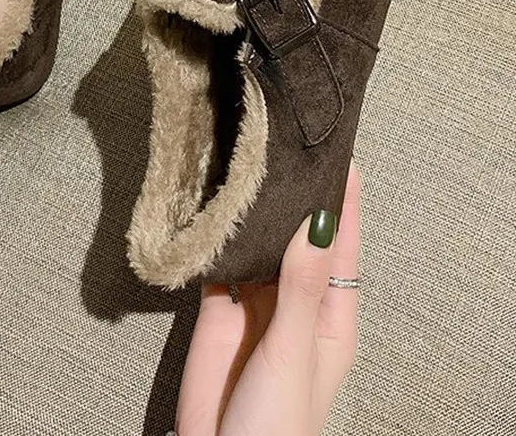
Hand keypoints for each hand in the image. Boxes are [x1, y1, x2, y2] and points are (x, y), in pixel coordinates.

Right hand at [175, 162, 360, 435]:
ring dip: (256, 214)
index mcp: (329, 315)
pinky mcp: (217, 309)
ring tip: (250, 166)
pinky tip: (212, 208)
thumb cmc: (278, 425)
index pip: (342, 246)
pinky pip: (219, 263)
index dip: (344, 203)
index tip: (339, 156)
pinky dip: (216, 237)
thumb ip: (301, 286)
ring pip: (259, 245)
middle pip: (298, 238)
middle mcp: (293, 302)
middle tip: (285, 149)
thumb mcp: (293, 350)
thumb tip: (319, 223)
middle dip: (295, 199)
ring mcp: (254, 304)